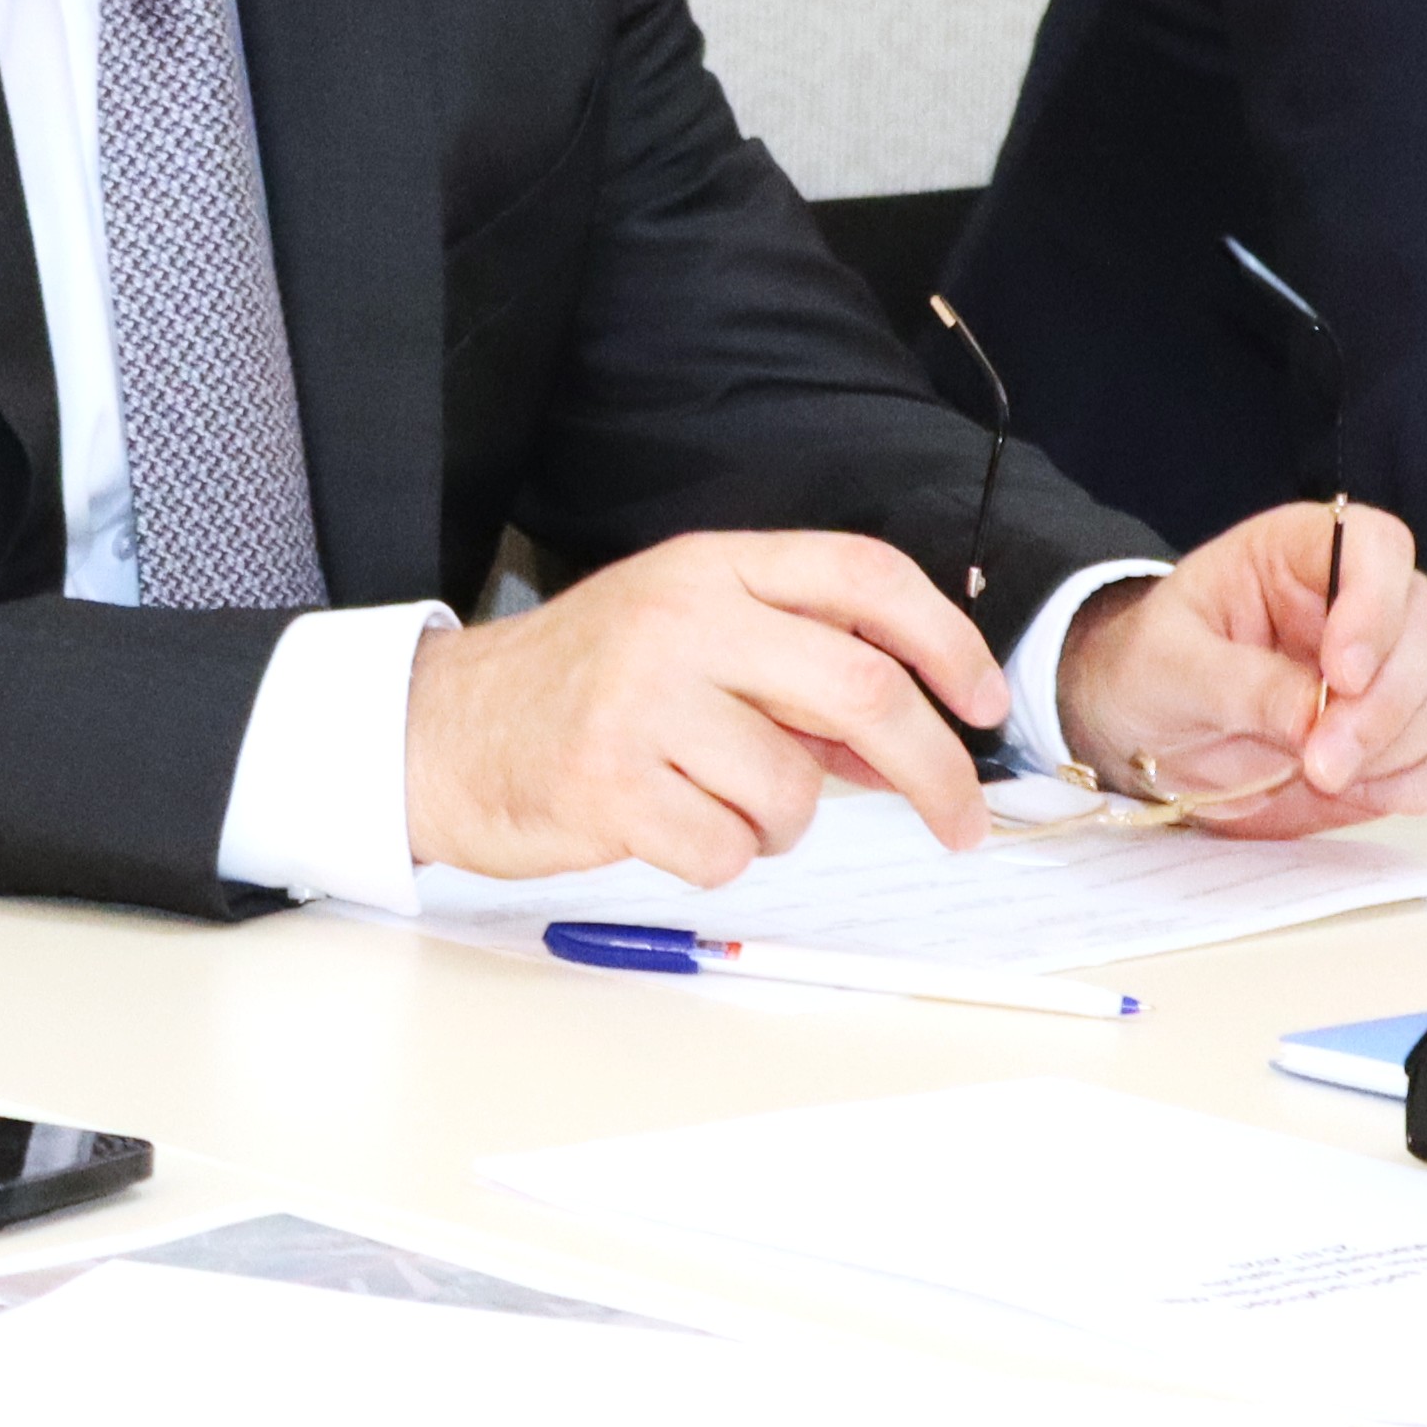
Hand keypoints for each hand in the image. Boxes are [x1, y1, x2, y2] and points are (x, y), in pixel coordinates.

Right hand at [406, 530, 1013, 877]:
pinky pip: (728, 850)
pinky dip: (724, 858)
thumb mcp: (691, 645)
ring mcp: (639, 700)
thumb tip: (919, 744)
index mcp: (711, 568)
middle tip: (961, 822)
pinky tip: (672, 827)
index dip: (946, 641)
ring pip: (795, 791)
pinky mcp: (606, 784)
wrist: (442, 731)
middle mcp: (680, 619)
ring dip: (787, 823)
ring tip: (724, 805)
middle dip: (934, 768)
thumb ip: (798, 678)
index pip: (864, 578)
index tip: (984, 704)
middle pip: (860, 687)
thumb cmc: (584, 689)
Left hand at [1052, 501, 1426, 838]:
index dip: (1375, 605)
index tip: (1339, 675)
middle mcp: (1367, 600)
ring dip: (1409, 743)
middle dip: (1386, 705)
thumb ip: (1241, 684)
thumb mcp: (1169, 668)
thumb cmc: (1151, 673)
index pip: (1377, 545)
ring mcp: (1399, 667)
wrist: (1150, 736)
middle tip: (1319, 761)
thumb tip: (1315, 719)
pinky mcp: (1416, 735)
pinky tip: (1371, 790)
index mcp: (1302, 552)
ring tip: (1326, 774)